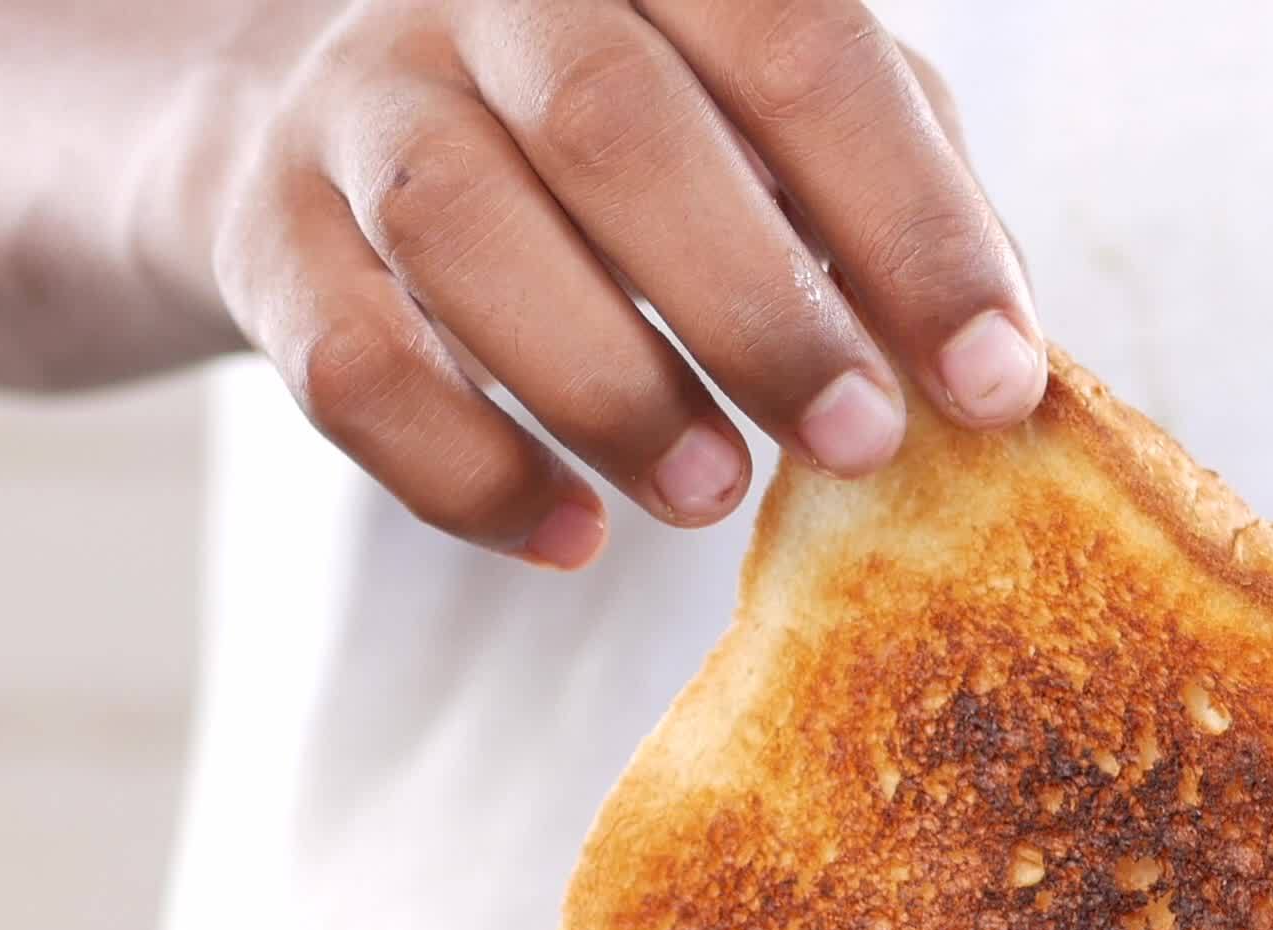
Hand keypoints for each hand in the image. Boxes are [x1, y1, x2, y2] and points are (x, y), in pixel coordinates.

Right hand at [168, 0, 1042, 566]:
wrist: (314, 116)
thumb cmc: (611, 134)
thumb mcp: (759, 116)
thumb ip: (885, 200)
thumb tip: (1008, 362)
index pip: (797, 41)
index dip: (908, 218)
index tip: (994, 379)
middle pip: (615, 124)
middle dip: (758, 308)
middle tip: (858, 446)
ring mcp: (357, 98)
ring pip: (463, 231)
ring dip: (609, 385)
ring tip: (711, 494)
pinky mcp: (264, 228)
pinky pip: (350, 362)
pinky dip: (466, 470)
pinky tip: (566, 537)